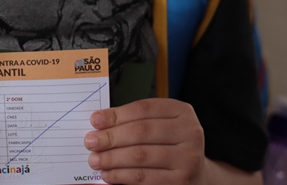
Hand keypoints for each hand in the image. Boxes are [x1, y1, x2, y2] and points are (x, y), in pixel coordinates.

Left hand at [85, 98, 206, 184]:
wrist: (195, 173)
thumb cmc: (170, 146)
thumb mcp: (160, 126)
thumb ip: (135, 121)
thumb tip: (100, 123)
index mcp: (182, 112)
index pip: (143, 109)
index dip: (116, 114)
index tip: (95, 120)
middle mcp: (190, 132)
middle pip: (141, 131)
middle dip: (111, 137)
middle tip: (91, 141)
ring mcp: (188, 158)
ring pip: (140, 155)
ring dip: (112, 158)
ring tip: (95, 160)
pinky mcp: (181, 181)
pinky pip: (143, 177)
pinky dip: (121, 175)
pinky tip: (108, 174)